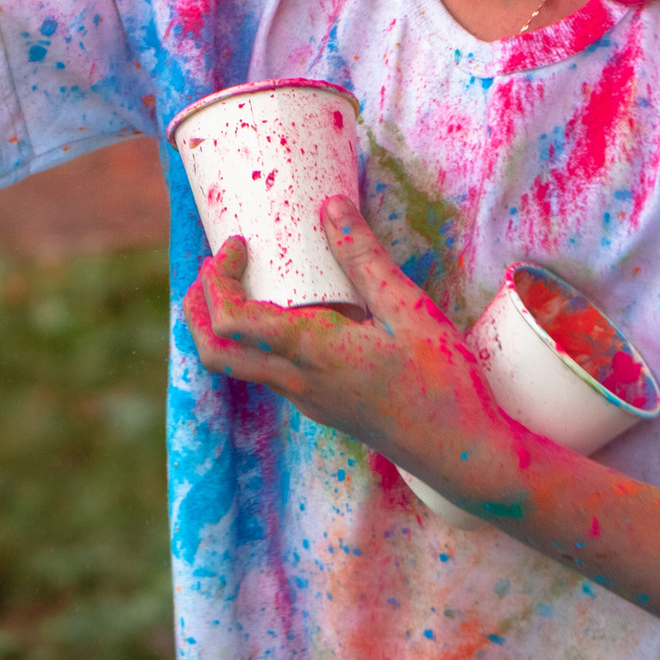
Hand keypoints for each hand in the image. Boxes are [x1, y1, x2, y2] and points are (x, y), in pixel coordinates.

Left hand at [180, 196, 511, 470]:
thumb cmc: (443, 382)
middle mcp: (297, 382)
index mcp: (311, 352)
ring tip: (243, 282)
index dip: (218, 279)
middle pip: (214, 353)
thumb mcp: (409, 308)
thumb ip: (364, 258)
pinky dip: (257, 341)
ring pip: (239, 367)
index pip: (230, 321)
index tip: (238, 245)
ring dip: (223, 326)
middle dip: (196, 308)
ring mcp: (307, 401)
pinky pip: (270, 374)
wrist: (463, 454)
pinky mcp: (322, 408)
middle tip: (213, 267)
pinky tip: (292, 314)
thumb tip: (330, 205)